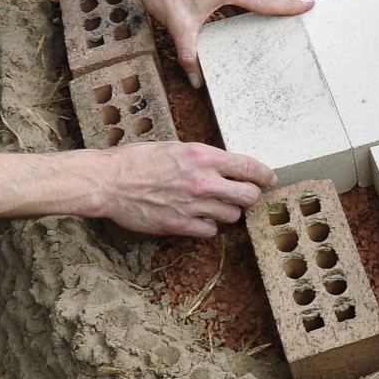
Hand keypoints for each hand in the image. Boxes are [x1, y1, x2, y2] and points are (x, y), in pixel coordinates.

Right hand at [96, 139, 273, 235]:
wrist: (109, 182)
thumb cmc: (138, 160)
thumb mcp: (175, 147)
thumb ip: (202, 158)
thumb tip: (224, 166)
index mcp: (202, 156)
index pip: (249, 167)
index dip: (265, 175)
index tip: (269, 179)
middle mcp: (203, 181)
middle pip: (249, 196)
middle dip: (250, 195)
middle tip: (243, 195)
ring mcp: (193, 205)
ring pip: (232, 216)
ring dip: (227, 211)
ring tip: (212, 205)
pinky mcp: (180, 225)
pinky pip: (210, 231)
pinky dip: (208, 226)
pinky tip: (197, 218)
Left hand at [120, 0, 311, 84]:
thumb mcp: (178, 26)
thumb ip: (189, 56)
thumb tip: (196, 81)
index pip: (266, 0)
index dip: (289, 5)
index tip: (310, 5)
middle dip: (286, 2)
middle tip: (306, 8)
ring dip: (268, 1)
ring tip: (282, 12)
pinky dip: (250, 1)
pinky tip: (245, 12)